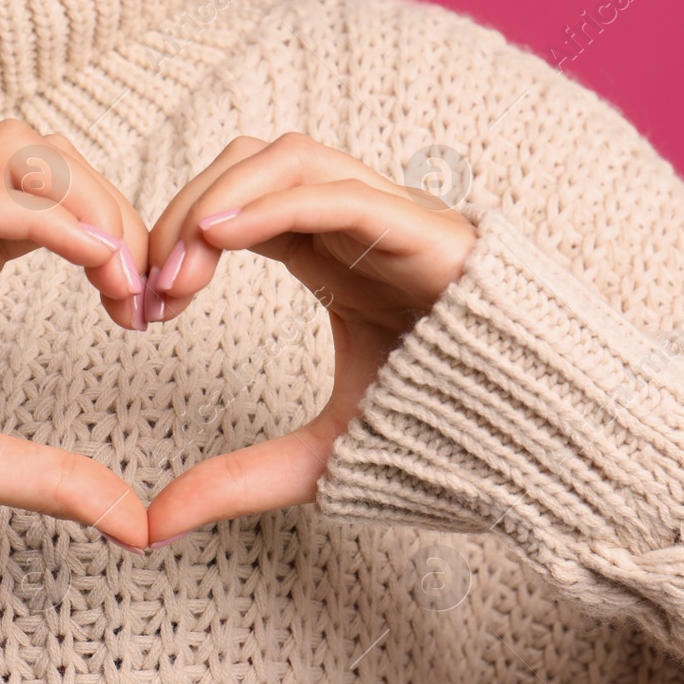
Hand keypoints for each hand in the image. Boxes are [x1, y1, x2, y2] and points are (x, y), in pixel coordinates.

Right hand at [0, 120, 152, 545]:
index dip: (111, 234)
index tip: (146, 305)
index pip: (52, 198)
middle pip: (44, 153)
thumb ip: (56, 482)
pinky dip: (51, 221)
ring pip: (15, 150)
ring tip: (122, 273)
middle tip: (145, 284)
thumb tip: (137, 527)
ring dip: (87, 200)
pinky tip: (96, 267)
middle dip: (112, 204)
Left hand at [139, 133, 477, 542]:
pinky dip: (273, 203)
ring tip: (178, 264)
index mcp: (329, 257)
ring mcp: (394, 219)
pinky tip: (218, 237)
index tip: (140, 308)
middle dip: (183, 213)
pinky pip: (340, 192)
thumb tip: (150, 525)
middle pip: (249, 166)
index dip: (175, 240)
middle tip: (149, 288)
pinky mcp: (427, 232)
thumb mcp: (318, 460)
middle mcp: (356, 224)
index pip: (232, 209)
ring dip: (220, 199)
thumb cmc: (444, 434)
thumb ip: (237, 481)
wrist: (543, 443)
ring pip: (290, 158)